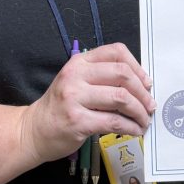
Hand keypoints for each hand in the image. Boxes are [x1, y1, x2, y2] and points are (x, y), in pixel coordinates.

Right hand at [18, 43, 155, 163]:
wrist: (33, 130)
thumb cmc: (60, 107)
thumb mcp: (76, 82)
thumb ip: (102, 78)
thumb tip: (141, 85)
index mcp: (79, 62)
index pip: (116, 52)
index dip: (138, 67)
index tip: (146, 83)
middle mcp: (76, 76)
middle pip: (123, 74)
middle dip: (143, 92)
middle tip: (150, 106)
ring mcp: (75, 98)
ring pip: (121, 99)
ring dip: (140, 112)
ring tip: (144, 121)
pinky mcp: (78, 121)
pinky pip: (114, 122)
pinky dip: (131, 127)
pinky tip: (135, 131)